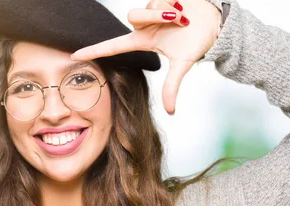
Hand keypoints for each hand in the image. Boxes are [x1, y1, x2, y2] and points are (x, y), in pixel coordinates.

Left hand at [71, 0, 221, 114]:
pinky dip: (173, 1)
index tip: (74, 56)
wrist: (215, 21)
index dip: (95, 50)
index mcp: (145, 40)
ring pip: (144, 5)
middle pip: (132, 17)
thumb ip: (172, 85)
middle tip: (176, 20)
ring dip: (164, 10)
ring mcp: (150, 9)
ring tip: (181, 15)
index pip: (114, 46)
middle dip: (154, 17)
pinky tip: (182, 5)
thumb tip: (170, 111)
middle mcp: (144, 24)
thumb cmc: (198, 42)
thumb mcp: (183, 64)